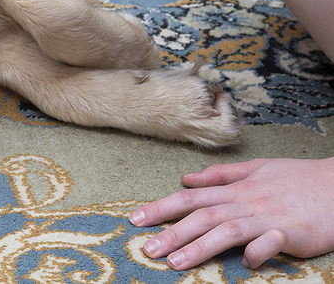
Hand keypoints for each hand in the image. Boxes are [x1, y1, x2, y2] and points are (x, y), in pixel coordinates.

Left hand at [130, 157, 333, 269]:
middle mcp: (246, 202)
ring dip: (199, 246)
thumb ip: (220, 175)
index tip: (135, 219)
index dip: (162, 207)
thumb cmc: (297, 179)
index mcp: (236, 189)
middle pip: (202, 216)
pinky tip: (244, 264)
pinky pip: (269, 244)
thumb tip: (185, 178)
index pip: (191, 198)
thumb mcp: (256, 168)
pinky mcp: (290, 233)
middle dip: (171, 232)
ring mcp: (267, 218)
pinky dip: (257, 252)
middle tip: (146, 248)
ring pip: (227, 230)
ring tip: (174, 262)